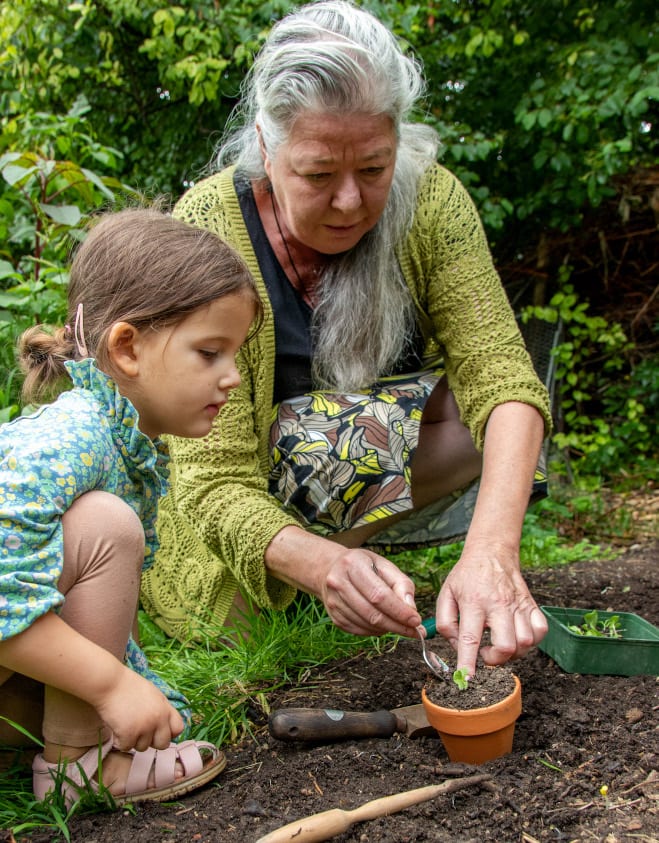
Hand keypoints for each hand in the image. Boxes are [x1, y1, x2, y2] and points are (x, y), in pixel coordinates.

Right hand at [94, 664, 183, 751]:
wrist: (109, 683)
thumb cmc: (127, 686)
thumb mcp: (152, 694)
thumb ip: (160, 709)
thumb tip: (162, 726)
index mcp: (165, 707)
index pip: (178, 728)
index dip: (168, 733)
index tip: (158, 732)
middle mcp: (159, 718)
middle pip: (163, 744)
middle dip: (151, 741)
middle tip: (139, 732)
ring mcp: (145, 727)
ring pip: (143, 747)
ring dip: (133, 740)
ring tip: (125, 723)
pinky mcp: (129, 734)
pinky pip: (126, 747)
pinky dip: (119, 741)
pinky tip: (116, 727)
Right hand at [318, 546, 421, 636]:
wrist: (331, 569)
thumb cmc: (365, 566)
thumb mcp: (385, 565)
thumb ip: (402, 584)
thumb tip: (411, 609)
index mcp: (353, 564)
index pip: (379, 594)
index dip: (399, 611)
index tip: (416, 620)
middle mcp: (338, 583)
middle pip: (372, 613)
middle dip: (397, 625)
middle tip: (415, 631)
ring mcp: (333, 601)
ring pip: (366, 625)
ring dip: (388, 629)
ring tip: (400, 624)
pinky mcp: (334, 616)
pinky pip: (359, 631)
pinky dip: (376, 631)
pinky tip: (384, 624)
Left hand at [435, 541, 546, 676]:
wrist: (491, 552)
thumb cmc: (466, 576)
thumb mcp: (445, 594)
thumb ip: (444, 623)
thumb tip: (455, 646)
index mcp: (473, 602)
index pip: (470, 638)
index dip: (468, 662)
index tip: (466, 678)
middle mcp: (499, 605)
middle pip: (506, 646)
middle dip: (495, 660)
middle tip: (484, 654)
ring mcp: (518, 605)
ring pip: (526, 642)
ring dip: (513, 653)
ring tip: (499, 644)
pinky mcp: (532, 604)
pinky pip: (541, 631)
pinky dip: (532, 641)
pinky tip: (517, 636)